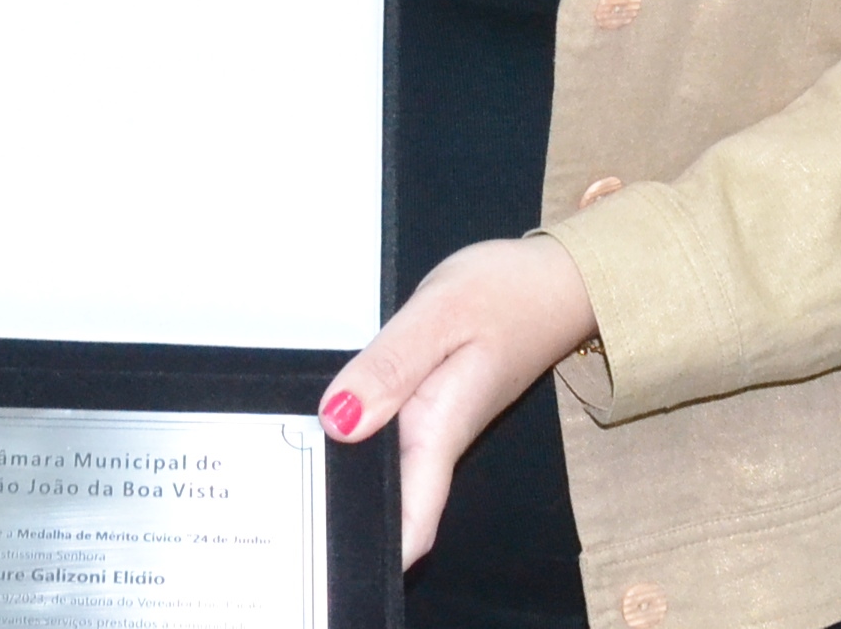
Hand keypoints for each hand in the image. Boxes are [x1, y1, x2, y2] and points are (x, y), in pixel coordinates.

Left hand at [317, 234, 597, 565]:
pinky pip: (392, 435)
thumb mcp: (439, 315)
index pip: (414, 520)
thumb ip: (390, 366)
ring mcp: (437, 423)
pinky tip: (327, 426)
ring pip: (389, 468)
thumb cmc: (506, 294)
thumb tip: (339, 420)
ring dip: (350, 474)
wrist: (555, 279)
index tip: (335, 560)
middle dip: (350, 515)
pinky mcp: (433, 403)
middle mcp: (438, 438)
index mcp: (440, 429)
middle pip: (395, 502)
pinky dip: (360, 435)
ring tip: (294, 473)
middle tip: (285, 512)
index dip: (378, 551)